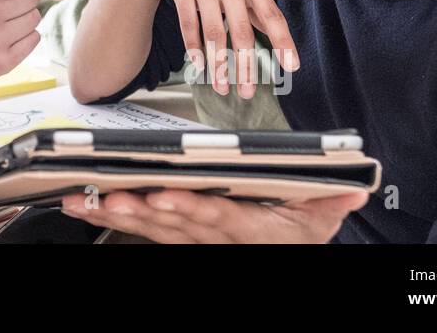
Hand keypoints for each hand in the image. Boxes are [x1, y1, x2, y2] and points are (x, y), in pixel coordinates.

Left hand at [61, 187, 367, 242]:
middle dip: (138, 210)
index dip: (190, 207)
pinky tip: (87, 203)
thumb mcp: (322, 215)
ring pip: (150, 227)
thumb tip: (352, 187)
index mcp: (249, 228)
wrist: (287, 249)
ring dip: (116, 213)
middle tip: (110, 195)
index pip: (217, 217)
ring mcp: (193, 237)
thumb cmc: (299, 229)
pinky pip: (141, 227)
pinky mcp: (177, 234)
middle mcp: (215, 236)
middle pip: (173, 223)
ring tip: (85, 198)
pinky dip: (112, 215)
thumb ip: (331, 200)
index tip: (166, 194)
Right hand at [149, 0, 298, 96]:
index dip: (283, 42)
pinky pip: (188, 23)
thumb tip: (266, 26)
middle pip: (241, 32)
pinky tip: (198, 62)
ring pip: (213, 33)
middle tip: (246, 91)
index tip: (291, 65)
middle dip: (245, 67)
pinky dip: (193, 46)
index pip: (271, 15)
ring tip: (221, 85)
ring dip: (217, 64)